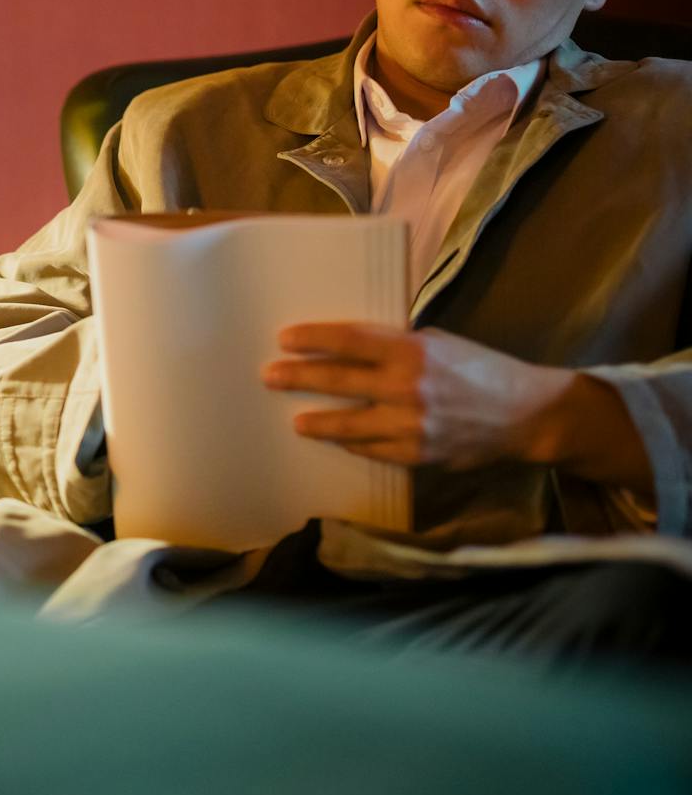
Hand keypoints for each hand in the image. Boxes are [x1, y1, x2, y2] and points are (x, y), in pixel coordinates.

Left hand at [263, 322, 574, 470]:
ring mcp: (412, 425)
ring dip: (318, 422)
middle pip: (339, 381)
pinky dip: (353, 444)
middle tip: (269, 376)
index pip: (350, 341)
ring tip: (295, 421)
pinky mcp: (419, 455)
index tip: (285, 339)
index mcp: (413, 351)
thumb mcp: (439, 343)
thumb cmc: (478, 368)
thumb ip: (397, 346)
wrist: (526, 414)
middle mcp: (408, 387)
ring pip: (350, 425)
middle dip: (299, 378)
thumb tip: (349, 348)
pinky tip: (336, 440)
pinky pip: (373, 451)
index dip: (314, 339)